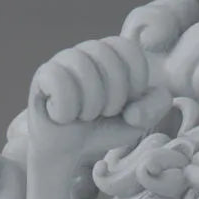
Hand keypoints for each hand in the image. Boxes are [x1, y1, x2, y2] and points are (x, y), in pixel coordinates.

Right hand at [29, 36, 171, 159]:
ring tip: (84, 116)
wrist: (70, 149)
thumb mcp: (138, 120)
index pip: (130, 49)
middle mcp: (87, 49)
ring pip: (83, 70)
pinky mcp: (42, 75)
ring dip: (90, 107)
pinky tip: (63, 116)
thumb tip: (133, 109)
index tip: (126, 104)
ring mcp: (63, 59)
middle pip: (108, 60)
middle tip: (104, 114)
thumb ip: (156, 106)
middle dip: (112, 99)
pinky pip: (60, 84)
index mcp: (113, 53)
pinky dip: (66, 110)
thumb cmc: (104, 129)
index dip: (134, 83)